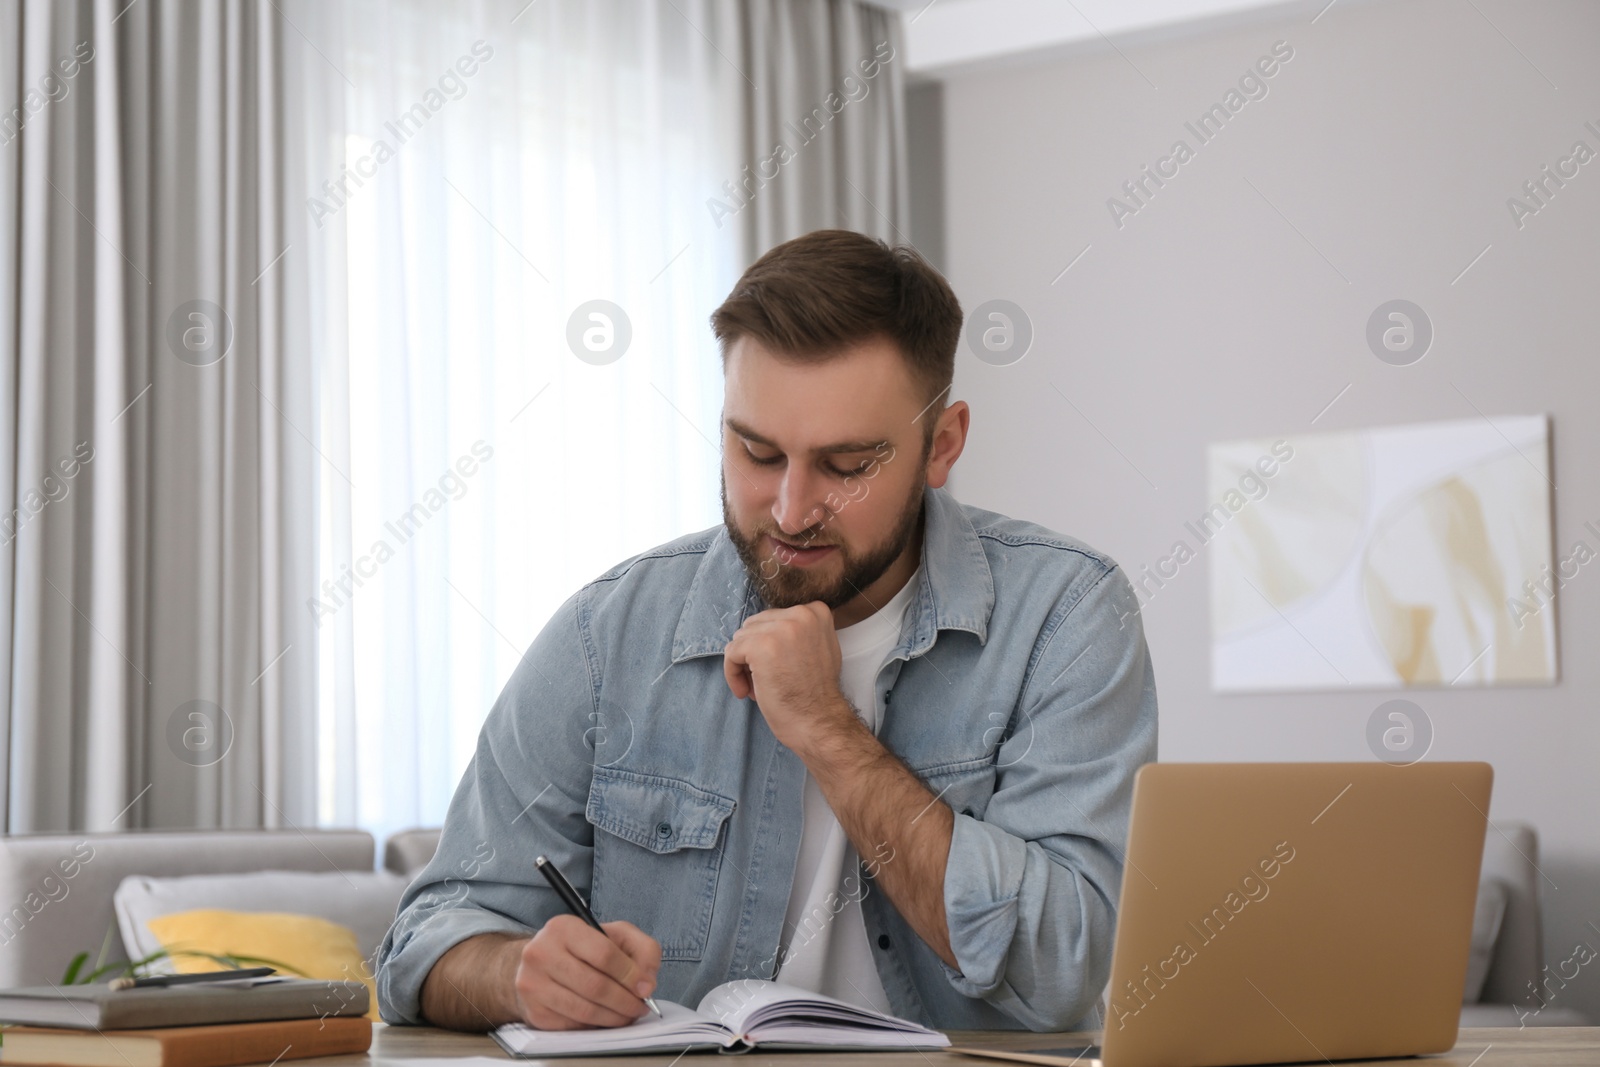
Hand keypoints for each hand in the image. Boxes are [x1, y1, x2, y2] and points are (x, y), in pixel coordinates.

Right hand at [508, 916, 660, 1029]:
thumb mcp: (616, 935)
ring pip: (584, 1010)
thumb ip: (642, 949)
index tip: (645, 987)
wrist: (541, 963)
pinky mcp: (534, 1012)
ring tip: (628, 1015)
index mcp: (563, 928)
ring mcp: (533, 984)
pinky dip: (595, 1025)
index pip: (604, 954)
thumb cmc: (583, 948)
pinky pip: (573, 1025)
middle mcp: (541, 953)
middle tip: (641, 1007)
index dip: (630, 974)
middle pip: (595, 985)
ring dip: (614, 1017)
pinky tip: (605, 1018)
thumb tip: (647, 984)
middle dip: (625, 1001)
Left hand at [723, 602, 854, 753]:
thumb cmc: (816, 694)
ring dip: (744, 665)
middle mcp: (800, 614)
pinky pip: (731, 653)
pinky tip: (746, 692)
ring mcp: (780, 629)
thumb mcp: (820, 648)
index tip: (776, 666)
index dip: (770, 643)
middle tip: (764, 679)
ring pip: (741, 639)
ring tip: (758, 687)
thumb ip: (801, 632)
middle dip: (754, 652)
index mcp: (815, 612)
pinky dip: (732, 674)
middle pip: (755, 625)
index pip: (775, 618)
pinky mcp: (760, 646)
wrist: (819, 722)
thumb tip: (770, 627)